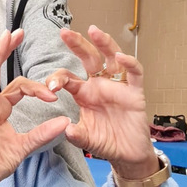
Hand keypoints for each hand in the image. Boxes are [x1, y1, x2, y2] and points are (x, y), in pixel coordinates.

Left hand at [43, 25, 155, 176]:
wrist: (128, 155)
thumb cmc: (105, 142)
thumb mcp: (86, 139)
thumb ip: (76, 135)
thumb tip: (67, 129)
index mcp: (83, 93)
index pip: (67, 77)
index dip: (58, 78)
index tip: (51, 87)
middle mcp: (99, 85)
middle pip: (87, 58)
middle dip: (77, 44)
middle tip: (64, 32)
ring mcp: (117, 86)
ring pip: (110, 58)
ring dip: (103, 43)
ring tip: (94, 31)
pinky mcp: (135, 92)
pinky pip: (134, 74)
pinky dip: (129, 63)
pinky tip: (121, 57)